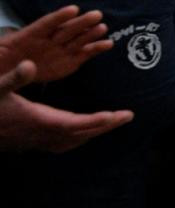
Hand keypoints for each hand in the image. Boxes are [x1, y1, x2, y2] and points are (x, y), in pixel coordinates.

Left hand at [0, 5, 112, 82]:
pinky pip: (84, 53)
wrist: (7, 78)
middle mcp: (47, 41)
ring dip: (90, 34)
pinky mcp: (69, 61)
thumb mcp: (1, 70)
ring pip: (77, 40)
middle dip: (80, 23)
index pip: (44, 25)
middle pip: (65, 30)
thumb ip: (13, 73)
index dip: (59, 17)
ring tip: (102, 28)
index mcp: (26, 37)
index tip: (74, 9)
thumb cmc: (2, 69)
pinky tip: (108, 44)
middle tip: (96, 15)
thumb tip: (29, 66)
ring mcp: (59, 51)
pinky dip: (96, 49)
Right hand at [0, 59, 133, 152]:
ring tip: (113, 121)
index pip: (75, 123)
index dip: (98, 120)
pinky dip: (79, 136)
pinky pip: (63, 143)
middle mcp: (42, 133)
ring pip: (74, 140)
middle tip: (128, 116)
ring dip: (95, 131)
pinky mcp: (33, 141)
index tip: (118, 115)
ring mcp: (37, 140)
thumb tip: (29, 64)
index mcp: (38, 119)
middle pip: (81, 133)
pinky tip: (84, 131)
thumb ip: (14, 77)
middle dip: (106, 125)